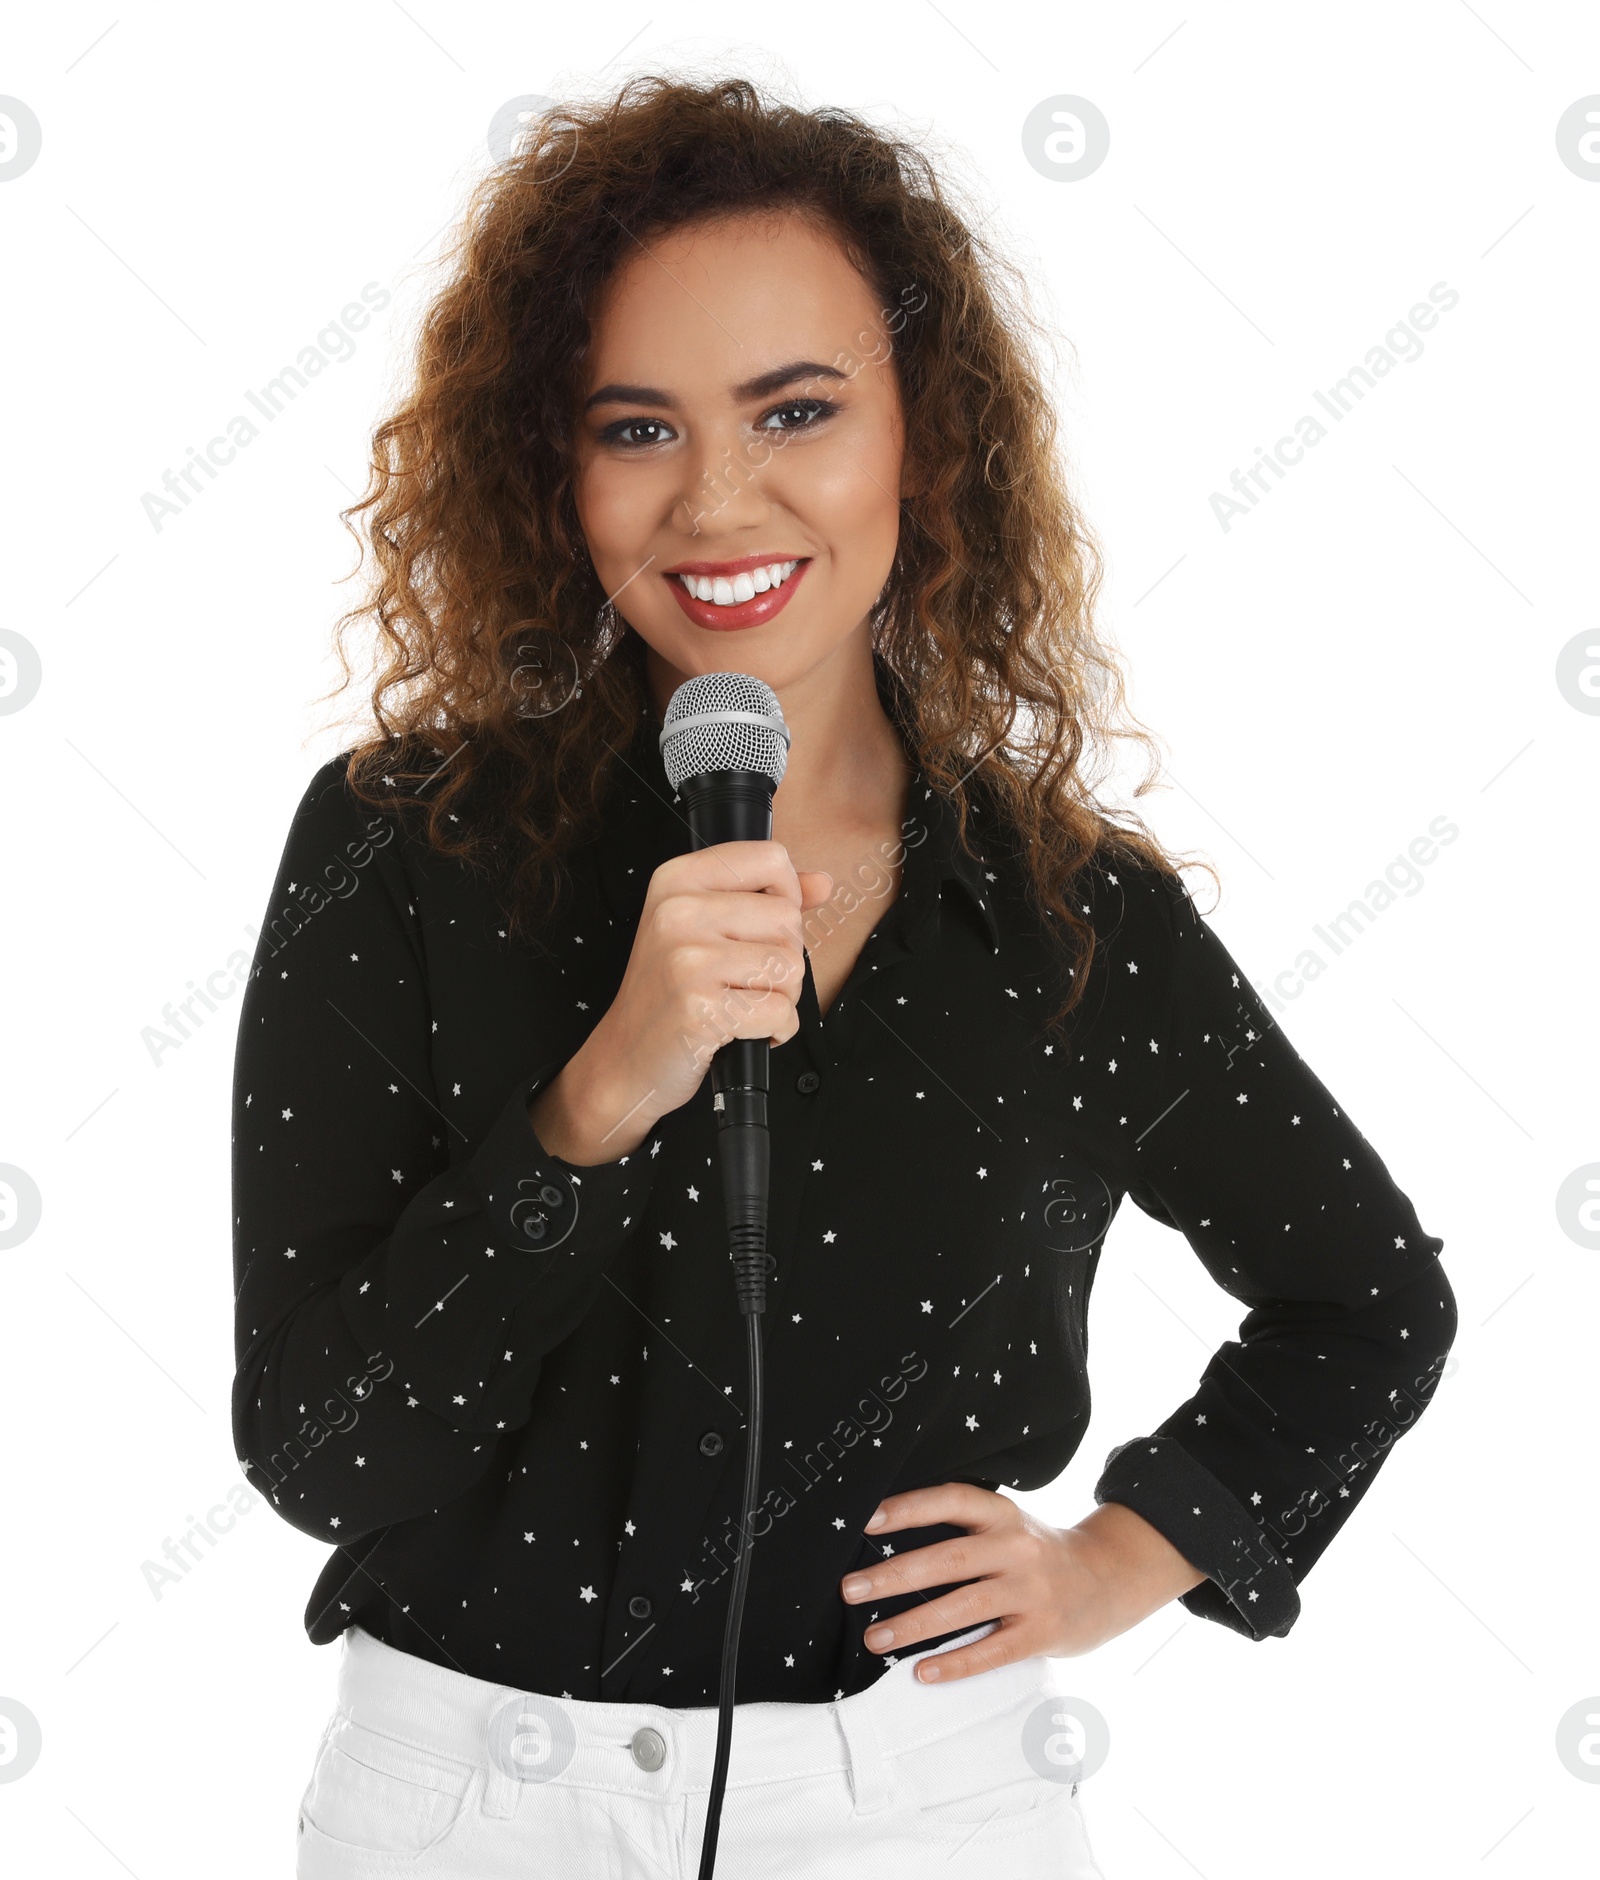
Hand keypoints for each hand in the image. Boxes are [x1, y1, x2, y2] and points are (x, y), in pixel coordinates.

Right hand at [528, 841, 833, 1164]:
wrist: (626, 1056)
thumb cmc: (669, 992)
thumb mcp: (704, 926)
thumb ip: (765, 897)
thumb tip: (822, 883)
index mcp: (676, 879)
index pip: (770, 858)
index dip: (786, 895)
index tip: (761, 927)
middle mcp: (678, 911)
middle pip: (788, 918)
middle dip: (782, 957)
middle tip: (742, 979)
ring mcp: (688, 959)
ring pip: (790, 965)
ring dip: (781, 996)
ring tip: (740, 1002)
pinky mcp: (702, 1007)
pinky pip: (780, 1011)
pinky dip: (774, 1029)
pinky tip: (740, 1029)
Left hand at [839, 1483, 1208, 1683]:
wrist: (1110, 1578)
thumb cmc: (1038, 1552)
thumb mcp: (1008, 1525)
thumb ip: (964, 1528)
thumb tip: (887, 1539)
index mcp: (1003, 1514)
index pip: (952, 1501)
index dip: (909, 1507)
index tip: (866, 1520)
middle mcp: (1017, 1548)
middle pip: (949, 1559)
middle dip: (894, 1575)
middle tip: (851, 1589)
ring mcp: (1032, 1591)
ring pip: (964, 1607)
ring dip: (913, 1625)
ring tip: (875, 1638)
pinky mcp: (1042, 1633)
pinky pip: (993, 1651)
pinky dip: (956, 1663)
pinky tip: (923, 1672)